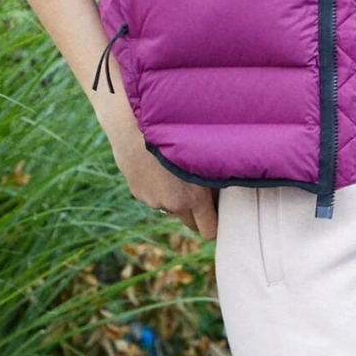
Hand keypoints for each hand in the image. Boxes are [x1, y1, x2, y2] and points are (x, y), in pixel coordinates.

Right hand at [112, 125, 218, 239]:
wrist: (134, 125)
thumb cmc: (174, 133)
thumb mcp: (203, 155)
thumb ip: (213, 179)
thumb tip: (221, 191)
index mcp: (194, 198)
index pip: (209, 230)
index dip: (215, 225)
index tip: (219, 216)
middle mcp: (173, 205)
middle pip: (191, 224)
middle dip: (198, 214)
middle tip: (202, 192)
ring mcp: (153, 200)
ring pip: (171, 207)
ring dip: (176, 197)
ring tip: (175, 171)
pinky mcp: (138, 193)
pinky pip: (154, 195)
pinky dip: (158, 187)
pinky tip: (157, 166)